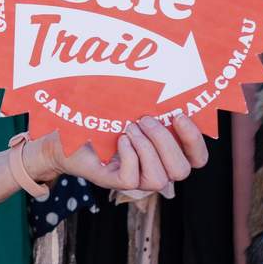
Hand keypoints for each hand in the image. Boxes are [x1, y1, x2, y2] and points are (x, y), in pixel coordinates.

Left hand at [23, 114, 208, 194]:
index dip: (195, 140)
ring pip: (160, 179)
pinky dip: (129, 156)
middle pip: (182, 170)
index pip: (197, 158)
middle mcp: (155, 167)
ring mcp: (135, 177)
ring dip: (147, 149)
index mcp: (166, 150)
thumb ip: (154, 104)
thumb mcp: (132, 106)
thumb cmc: (102, 115)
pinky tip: (119, 140)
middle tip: (145, 119)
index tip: (179, 114)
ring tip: (129, 129)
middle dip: (166, 142)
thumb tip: (171, 81)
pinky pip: (132, 178)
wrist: (65, 130)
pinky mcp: (115, 182)